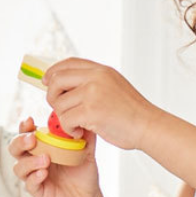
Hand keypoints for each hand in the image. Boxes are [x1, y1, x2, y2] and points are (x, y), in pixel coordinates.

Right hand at [9, 117, 99, 196]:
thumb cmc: (84, 173)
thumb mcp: (87, 152)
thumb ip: (86, 136)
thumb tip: (87, 116)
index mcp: (42, 147)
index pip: (26, 134)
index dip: (24, 127)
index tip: (30, 120)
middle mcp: (33, 160)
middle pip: (14, 148)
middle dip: (20, 142)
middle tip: (32, 139)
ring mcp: (34, 176)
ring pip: (19, 167)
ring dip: (29, 161)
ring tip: (46, 159)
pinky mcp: (38, 192)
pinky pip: (29, 184)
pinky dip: (34, 177)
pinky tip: (44, 173)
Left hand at [44, 58, 159, 150]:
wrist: (148, 126)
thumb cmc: (131, 113)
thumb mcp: (113, 87)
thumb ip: (93, 83)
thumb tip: (64, 85)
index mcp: (101, 70)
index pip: (69, 62)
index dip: (53, 72)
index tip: (47, 82)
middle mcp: (96, 77)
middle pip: (56, 80)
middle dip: (52, 97)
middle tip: (60, 110)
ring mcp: (93, 93)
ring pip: (59, 103)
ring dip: (63, 118)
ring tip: (77, 125)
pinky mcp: (91, 110)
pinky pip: (65, 119)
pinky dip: (69, 130)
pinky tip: (80, 133)